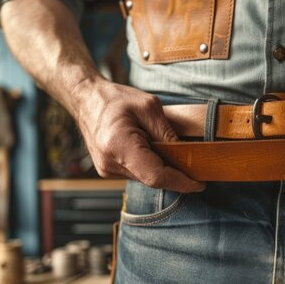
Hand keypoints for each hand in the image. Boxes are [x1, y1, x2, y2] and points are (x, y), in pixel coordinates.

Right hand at [72, 77, 204, 192]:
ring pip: (145, 178)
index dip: (180, 182)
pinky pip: (137, 173)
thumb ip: (167, 133)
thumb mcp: (149, 107)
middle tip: (194, 164)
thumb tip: (185, 154)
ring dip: (162, 168)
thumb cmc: (114, 99)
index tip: (199, 184)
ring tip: (169, 150)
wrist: (85, 99)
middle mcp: (110, 164)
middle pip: (152, 179)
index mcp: (119, 146)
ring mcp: (107, 170)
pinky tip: (153, 150)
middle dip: (175, 174)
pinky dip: (150, 165)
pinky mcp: (108, 170)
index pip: (156, 176)